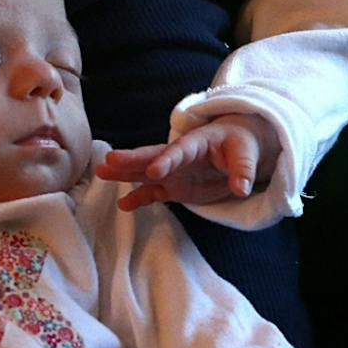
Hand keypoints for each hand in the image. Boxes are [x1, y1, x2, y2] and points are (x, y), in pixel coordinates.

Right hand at [97, 115, 274, 212]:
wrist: (237, 148)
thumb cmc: (241, 145)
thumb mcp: (247, 153)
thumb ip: (243, 170)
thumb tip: (242, 188)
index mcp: (197, 143)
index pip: (179, 151)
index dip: (166, 160)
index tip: (153, 171)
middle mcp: (179, 156)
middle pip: (152, 156)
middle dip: (132, 160)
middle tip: (108, 161)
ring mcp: (174, 172)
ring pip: (145, 172)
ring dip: (125, 174)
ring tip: (101, 173)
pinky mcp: (174, 186)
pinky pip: (153, 192)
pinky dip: (140, 198)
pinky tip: (124, 205)